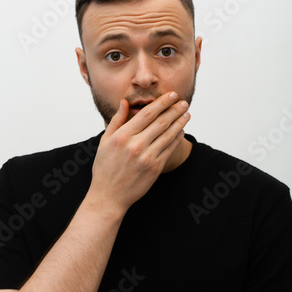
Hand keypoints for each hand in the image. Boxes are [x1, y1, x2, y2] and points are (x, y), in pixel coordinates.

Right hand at [87, 92, 190, 214]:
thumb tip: (125, 102)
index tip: (171, 95)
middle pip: (161, 122)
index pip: (147, 114)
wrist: (109, 196)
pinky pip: (169, 149)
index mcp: (122, 136)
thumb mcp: (105, 141)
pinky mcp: (155, 168)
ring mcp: (147, 158)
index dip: (162, 103)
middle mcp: (135, 146)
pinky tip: (181, 131)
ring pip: (169, 135)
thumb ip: (116, 120)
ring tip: (186, 114)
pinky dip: (177, 138)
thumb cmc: (105, 168)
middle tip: (183, 102)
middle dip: (175, 110)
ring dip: (180, 122)